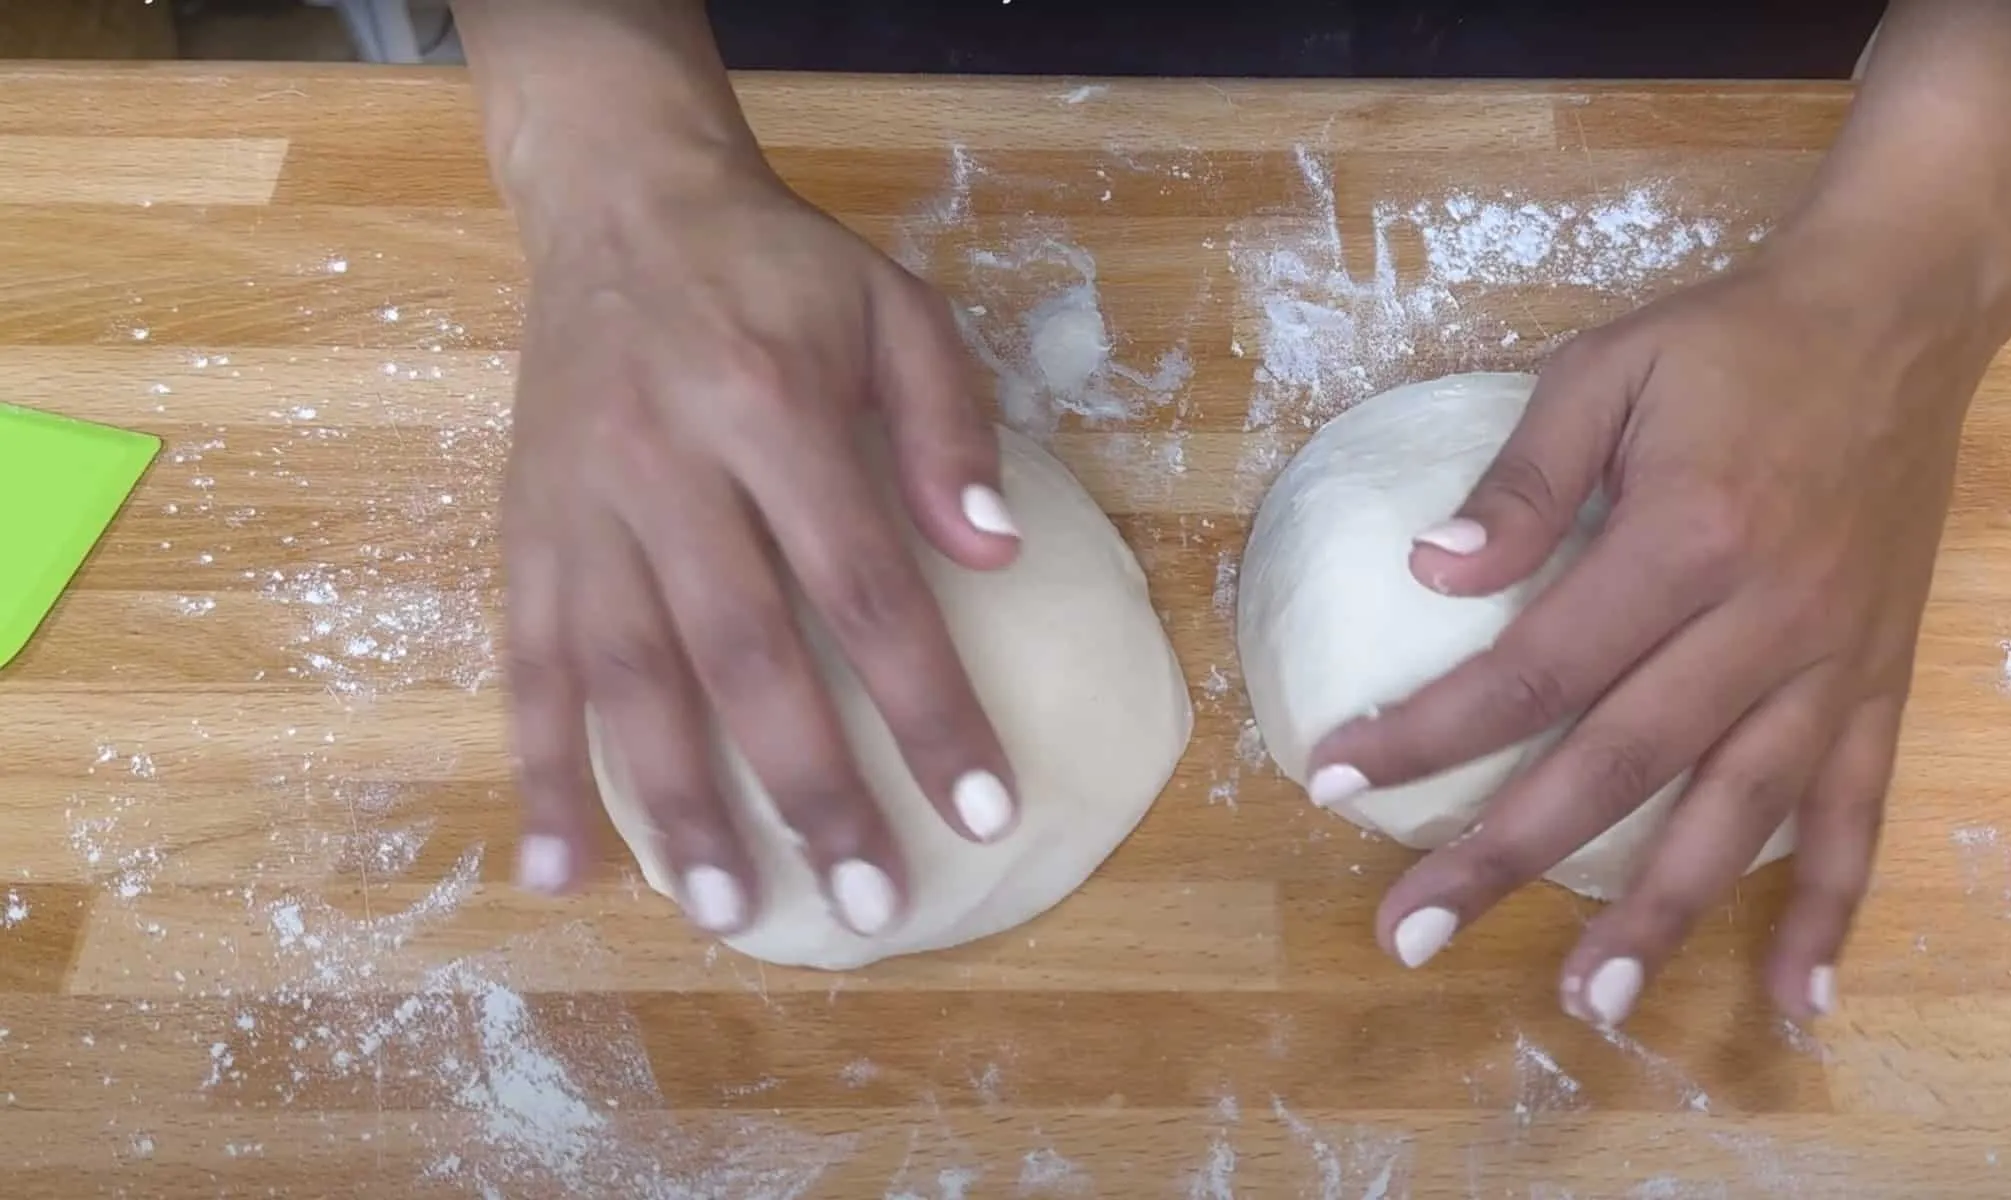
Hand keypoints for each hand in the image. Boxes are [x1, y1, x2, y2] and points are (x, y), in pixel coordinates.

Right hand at [501, 162, 1023, 938]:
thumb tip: (997, 554)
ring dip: (679, 807)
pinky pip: (523, 666)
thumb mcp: (894, 308)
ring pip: (626, 680)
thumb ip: (950, 427)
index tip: (982, 810)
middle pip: (748, 657)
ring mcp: (581, 508)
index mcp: (774, 408)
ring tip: (731, 911)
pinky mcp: (522, 532)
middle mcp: (667, 468)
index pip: (866, 590)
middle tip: (869, 906)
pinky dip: (535, 773)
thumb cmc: (776, 270)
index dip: (926, 710)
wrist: (620, 203)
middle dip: (813, 792)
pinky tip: (562, 871)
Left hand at [1308, 218, 2010, 1024]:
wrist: (1898, 318)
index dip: (1429, 732)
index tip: (1335, 779)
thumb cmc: (1731, 344)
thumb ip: (1520, 477)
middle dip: (1504, 855)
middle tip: (1412, 933)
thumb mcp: (1607, 368)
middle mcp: (1762, 618)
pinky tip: (1796, 996)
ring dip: (1661, 913)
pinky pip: (1859, 811)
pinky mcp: (1879, 681)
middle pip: (1616, 763)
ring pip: (1737, 813)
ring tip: (1590, 999)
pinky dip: (1834, 909)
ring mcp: (1829, 661)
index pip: (1532, 668)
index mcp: (1682, 538)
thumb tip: (1429, 571)